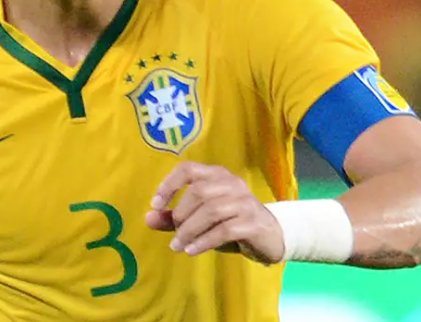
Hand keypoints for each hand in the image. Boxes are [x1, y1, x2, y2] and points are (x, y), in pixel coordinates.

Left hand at [145, 161, 283, 263]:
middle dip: (181, 215)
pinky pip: (224, 230)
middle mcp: (232, 183)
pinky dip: (204, 241)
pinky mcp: (253, 222)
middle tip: (174, 234)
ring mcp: (245, 202)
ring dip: (190, 231)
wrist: (271, 237)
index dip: (169, 184)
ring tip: (178, 246)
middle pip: (199, 192)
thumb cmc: (232, 224)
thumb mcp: (201, 220)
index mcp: (217, 175)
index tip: (156, 204)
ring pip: (211, 211)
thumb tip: (148, 218)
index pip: (188, 169)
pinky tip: (191, 250)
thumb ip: (174, 218)